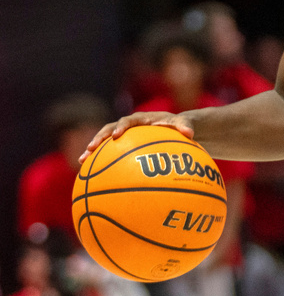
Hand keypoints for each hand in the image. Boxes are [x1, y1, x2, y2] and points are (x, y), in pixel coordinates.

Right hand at [79, 111, 194, 163]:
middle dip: (99, 138)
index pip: (128, 121)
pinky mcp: (124, 145)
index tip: (116, 136)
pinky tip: (92, 177)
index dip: (121, 127)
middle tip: (90, 149)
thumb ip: (185, 126)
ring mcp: (125, 135)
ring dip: (93, 150)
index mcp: (142, 119)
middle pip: (109, 129)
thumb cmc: (179, 126)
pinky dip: (100, 162)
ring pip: (105, 142)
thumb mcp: (184, 124)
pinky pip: (110, 153)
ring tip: (81, 162)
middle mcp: (130, 126)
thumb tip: (190, 133)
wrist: (175, 128)